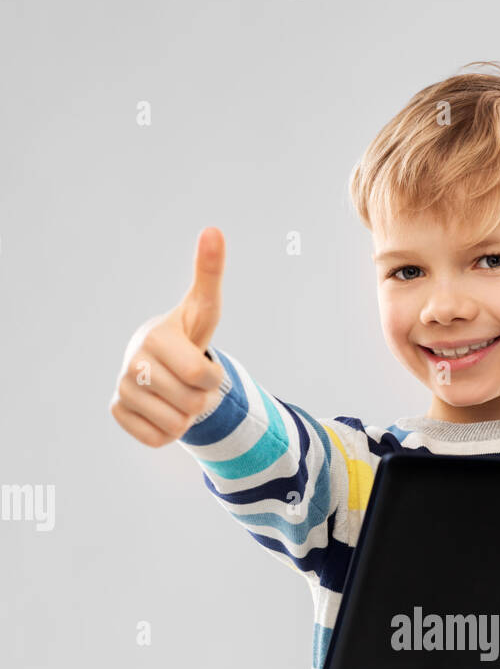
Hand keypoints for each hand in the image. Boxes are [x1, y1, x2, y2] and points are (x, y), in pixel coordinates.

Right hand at [109, 226, 227, 446]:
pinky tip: (161, 407)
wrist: (155, 360)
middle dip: (200, 398)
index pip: (204, 376)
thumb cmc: (186, 335)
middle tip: (189, 381)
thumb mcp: (203, 310)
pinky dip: (166, 430)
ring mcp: (121, 387)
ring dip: (185, 416)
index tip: (202, 365)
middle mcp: (131, 361)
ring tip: (176, 393)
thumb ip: (209, 274)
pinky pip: (157, 438)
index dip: (213, 377)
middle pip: (193, 405)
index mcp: (156, 337)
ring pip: (177, 426)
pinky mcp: (116, 410)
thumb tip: (214, 230)